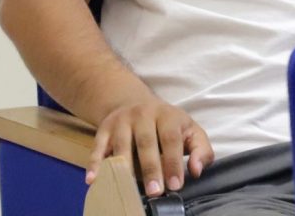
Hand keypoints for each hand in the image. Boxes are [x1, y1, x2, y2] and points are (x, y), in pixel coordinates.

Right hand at [86, 95, 214, 196]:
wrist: (134, 102)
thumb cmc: (168, 125)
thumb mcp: (190, 130)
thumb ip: (201, 150)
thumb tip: (196, 170)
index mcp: (167, 115)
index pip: (171, 139)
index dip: (174, 162)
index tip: (176, 185)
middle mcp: (143, 114)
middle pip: (146, 142)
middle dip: (151, 168)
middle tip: (155, 192)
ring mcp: (121, 121)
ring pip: (122, 145)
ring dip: (125, 168)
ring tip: (129, 188)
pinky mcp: (104, 129)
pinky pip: (98, 147)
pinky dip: (95, 163)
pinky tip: (94, 179)